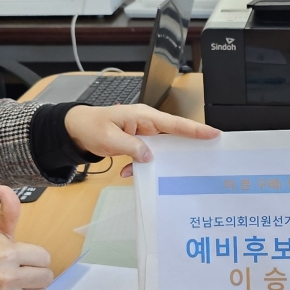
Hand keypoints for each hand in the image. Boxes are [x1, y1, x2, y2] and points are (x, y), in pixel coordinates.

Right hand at [0, 187, 53, 289]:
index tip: (20, 258)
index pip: (44, 257)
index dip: (34, 257)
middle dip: (35, 273)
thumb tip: (6, 188)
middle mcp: (5, 277)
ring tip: (15, 285)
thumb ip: (8, 212)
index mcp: (5, 254)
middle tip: (18, 272)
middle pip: (46, 277)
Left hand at [64, 104, 218, 177]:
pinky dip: (141, 165)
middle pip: (174, 136)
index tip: (214, 134)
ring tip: (156, 172)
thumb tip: (149, 157)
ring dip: (157, 162)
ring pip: (161, 149)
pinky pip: (147, 155)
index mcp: (144, 116)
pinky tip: (130, 172)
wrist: (75, 130)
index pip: (175, 124)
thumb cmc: (90, 127)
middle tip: (200, 160)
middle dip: (184, 149)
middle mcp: (148, 123)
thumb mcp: (110, 138)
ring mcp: (143, 133)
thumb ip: (131, 147)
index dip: (196, 130)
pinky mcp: (137, 142)